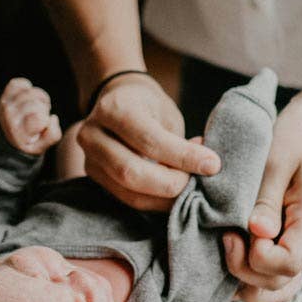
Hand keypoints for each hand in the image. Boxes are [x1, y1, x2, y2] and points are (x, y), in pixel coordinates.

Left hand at [0, 77, 61, 154]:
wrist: (7, 138)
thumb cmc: (28, 142)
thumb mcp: (41, 147)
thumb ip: (53, 135)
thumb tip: (53, 117)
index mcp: (16, 131)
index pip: (38, 118)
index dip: (44, 121)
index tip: (40, 128)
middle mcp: (8, 116)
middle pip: (36, 104)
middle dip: (44, 110)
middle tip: (40, 117)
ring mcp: (5, 103)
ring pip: (32, 93)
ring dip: (40, 99)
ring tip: (37, 108)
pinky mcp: (6, 94)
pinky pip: (22, 83)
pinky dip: (29, 88)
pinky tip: (29, 98)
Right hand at [77, 72, 219, 211]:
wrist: (117, 100)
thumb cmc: (148, 106)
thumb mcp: (166, 112)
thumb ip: (179, 141)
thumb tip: (205, 169)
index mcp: (113, 109)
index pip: (149, 140)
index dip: (183, 157)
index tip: (212, 164)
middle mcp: (92, 134)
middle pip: (131, 172)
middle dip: (171, 184)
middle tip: (198, 182)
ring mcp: (89, 158)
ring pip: (129, 192)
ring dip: (165, 198)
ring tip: (188, 186)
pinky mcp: (94, 176)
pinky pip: (127, 199)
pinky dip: (155, 200)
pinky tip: (173, 192)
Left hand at [223, 91, 301, 301]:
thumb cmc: (293, 136)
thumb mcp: (276, 160)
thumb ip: (267, 199)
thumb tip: (258, 233)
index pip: (288, 264)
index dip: (259, 257)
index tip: (240, 230)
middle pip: (278, 284)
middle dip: (245, 270)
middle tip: (226, 236)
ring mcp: (296, 244)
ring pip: (275, 288)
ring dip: (245, 280)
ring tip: (226, 249)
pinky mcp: (283, 241)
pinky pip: (269, 274)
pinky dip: (247, 274)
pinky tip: (229, 253)